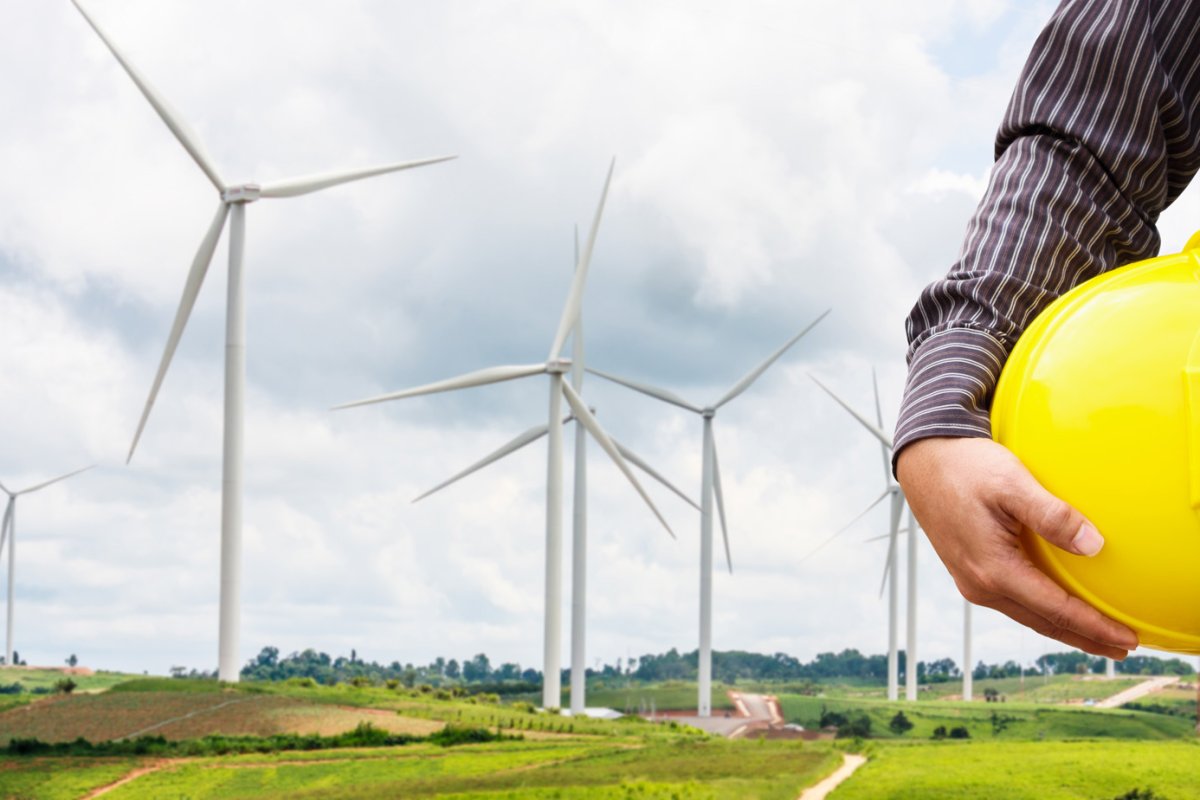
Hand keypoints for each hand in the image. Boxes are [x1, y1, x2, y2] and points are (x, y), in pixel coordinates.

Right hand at [896, 436, 1137, 658]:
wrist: (924, 459)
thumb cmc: (965, 467)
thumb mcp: (1013, 483)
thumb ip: (1053, 516)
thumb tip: (1095, 546)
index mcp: (993, 569)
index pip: (1055, 610)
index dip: (1095, 627)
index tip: (1126, 639)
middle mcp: (979, 584)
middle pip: (1042, 624)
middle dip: (1084, 638)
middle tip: (1121, 648)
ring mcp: (971, 581)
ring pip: (1026, 615)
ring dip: (1062, 627)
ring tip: (1095, 633)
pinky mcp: (968, 571)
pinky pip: (1013, 601)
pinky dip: (1041, 611)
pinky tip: (1055, 604)